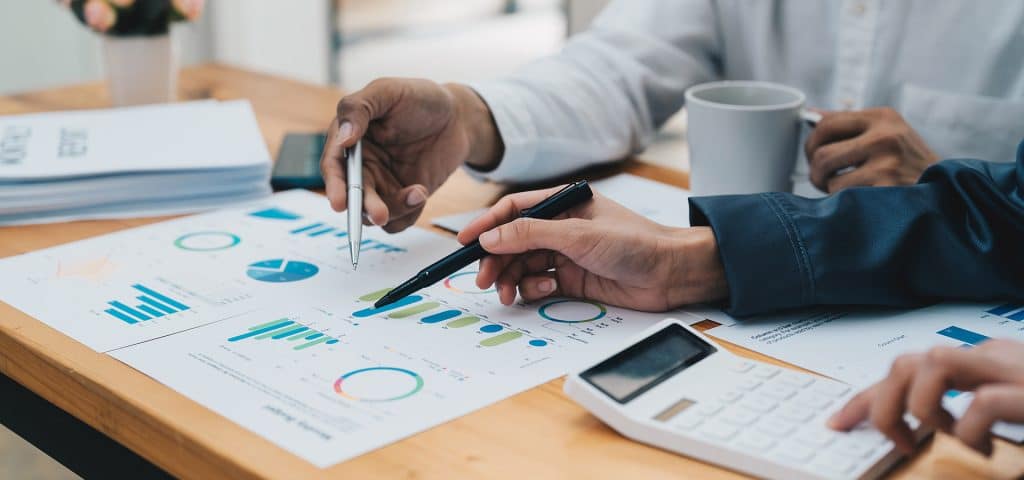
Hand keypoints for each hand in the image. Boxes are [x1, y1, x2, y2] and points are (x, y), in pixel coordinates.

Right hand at [320, 79, 502, 231]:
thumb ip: (358, 108)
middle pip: (352, 196)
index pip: (334, 166)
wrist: (457, 117)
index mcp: (350, 139)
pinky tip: (421, 192)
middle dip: (364, 207)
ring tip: (418, 193)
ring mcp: (382, 183)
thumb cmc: (420, 98)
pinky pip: (398, 220)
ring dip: (393, 210)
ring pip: (373, 214)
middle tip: (379, 214)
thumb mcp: (387, 91)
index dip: (334, 185)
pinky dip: (408, 213)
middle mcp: (362, 165)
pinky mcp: (403, 197)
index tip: (340, 202)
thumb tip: (342, 139)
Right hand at [456, 186, 728, 310]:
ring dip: (512, 279)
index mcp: (563, 203)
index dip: (487, 225)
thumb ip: (532, 235)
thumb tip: (491, 238)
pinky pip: (540, 283)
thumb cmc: (635, 243)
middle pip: (514, 241)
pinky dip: (534, 289)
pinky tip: (543, 291)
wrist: (671, 274)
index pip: (514, 210)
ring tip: (508, 294)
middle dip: (496, 260)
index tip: (464, 242)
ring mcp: (566, 254)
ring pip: (524, 265)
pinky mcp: (573, 279)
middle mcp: (561, 227)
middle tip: (483, 279)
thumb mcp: (578, 235)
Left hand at [805, 107, 939, 192]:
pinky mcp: (887, 188)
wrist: (949, 191)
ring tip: (841, 190)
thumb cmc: (910, 163)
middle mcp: (885, 135)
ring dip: (828, 188)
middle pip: (822, 152)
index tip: (814, 156)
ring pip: (829, 176)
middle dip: (815, 170)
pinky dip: (843, 201)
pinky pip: (842, 196)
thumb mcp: (887, 133)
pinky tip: (858, 200)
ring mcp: (887, 162)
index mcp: (882, 117)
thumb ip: (851, 125)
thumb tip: (811, 114)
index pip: (826, 123)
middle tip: (822, 179)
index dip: (811, 143)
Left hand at [828, 340, 1023, 455]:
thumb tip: (909, 425)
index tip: (838, 422)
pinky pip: (983, 403)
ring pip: (935, 363)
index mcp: (979, 358)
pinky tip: (984, 447)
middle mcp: (990, 356)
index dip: (865, 397)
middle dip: (884, 405)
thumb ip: (962, 404)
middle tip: (899, 440)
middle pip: (906, 363)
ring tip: (950, 434)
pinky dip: (969, 432)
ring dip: (927, 408)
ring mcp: (1010, 370)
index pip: (906, 367)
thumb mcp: (1002, 404)